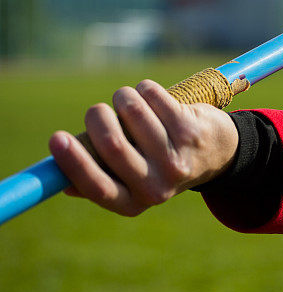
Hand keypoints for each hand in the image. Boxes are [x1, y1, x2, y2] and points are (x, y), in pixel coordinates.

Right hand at [49, 79, 238, 216]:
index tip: (56, 137)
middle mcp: (157, 186)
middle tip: (96, 111)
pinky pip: (153, 97)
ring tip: (126, 98)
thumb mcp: (132, 181)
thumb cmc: (159, 161)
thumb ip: (101, 179)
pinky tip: (149, 94)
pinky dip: (145, 89)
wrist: (216, 151)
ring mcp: (176, 158)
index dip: (74, 163)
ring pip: (133, 113)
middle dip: (97, 118)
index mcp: (134, 202)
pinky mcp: (190, 131)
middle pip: (113, 145)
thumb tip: (62, 182)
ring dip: (122, 97)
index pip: (98, 188)